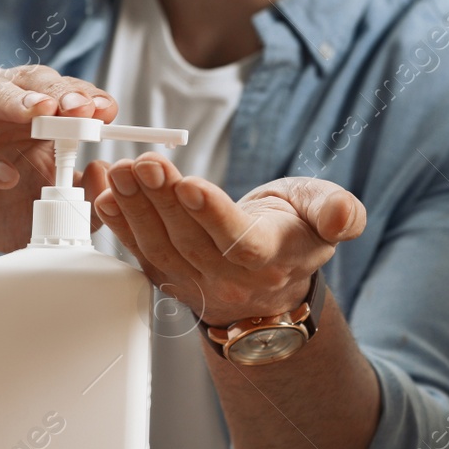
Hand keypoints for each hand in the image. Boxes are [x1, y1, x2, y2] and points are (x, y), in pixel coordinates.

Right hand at [0, 65, 117, 265]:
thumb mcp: (47, 208)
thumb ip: (81, 196)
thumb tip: (104, 171)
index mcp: (30, 112)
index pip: (61, 90)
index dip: (84, 95)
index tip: (107, 111)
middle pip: (28, 79)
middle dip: (56, 90)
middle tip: (77, 107)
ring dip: (16, 100)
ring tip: (41, 114)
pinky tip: (2, 175)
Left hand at [84, 154, 365, 324]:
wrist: (273, 274)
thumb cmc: (296, 230)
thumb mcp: (326, 213)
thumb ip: (339, 211)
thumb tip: (342, 219)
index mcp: (273, 260)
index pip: (241, 242)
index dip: (213, 214)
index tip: (189, 184)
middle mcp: (233, 281)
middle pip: (191, 242)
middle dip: (163, 201)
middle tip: (145, 164)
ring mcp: (197, 284)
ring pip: (161, 249)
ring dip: (137, 209)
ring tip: (123, 172)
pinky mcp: (170, 278)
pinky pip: (140, 253)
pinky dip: (120, 224)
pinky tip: (106, 194)